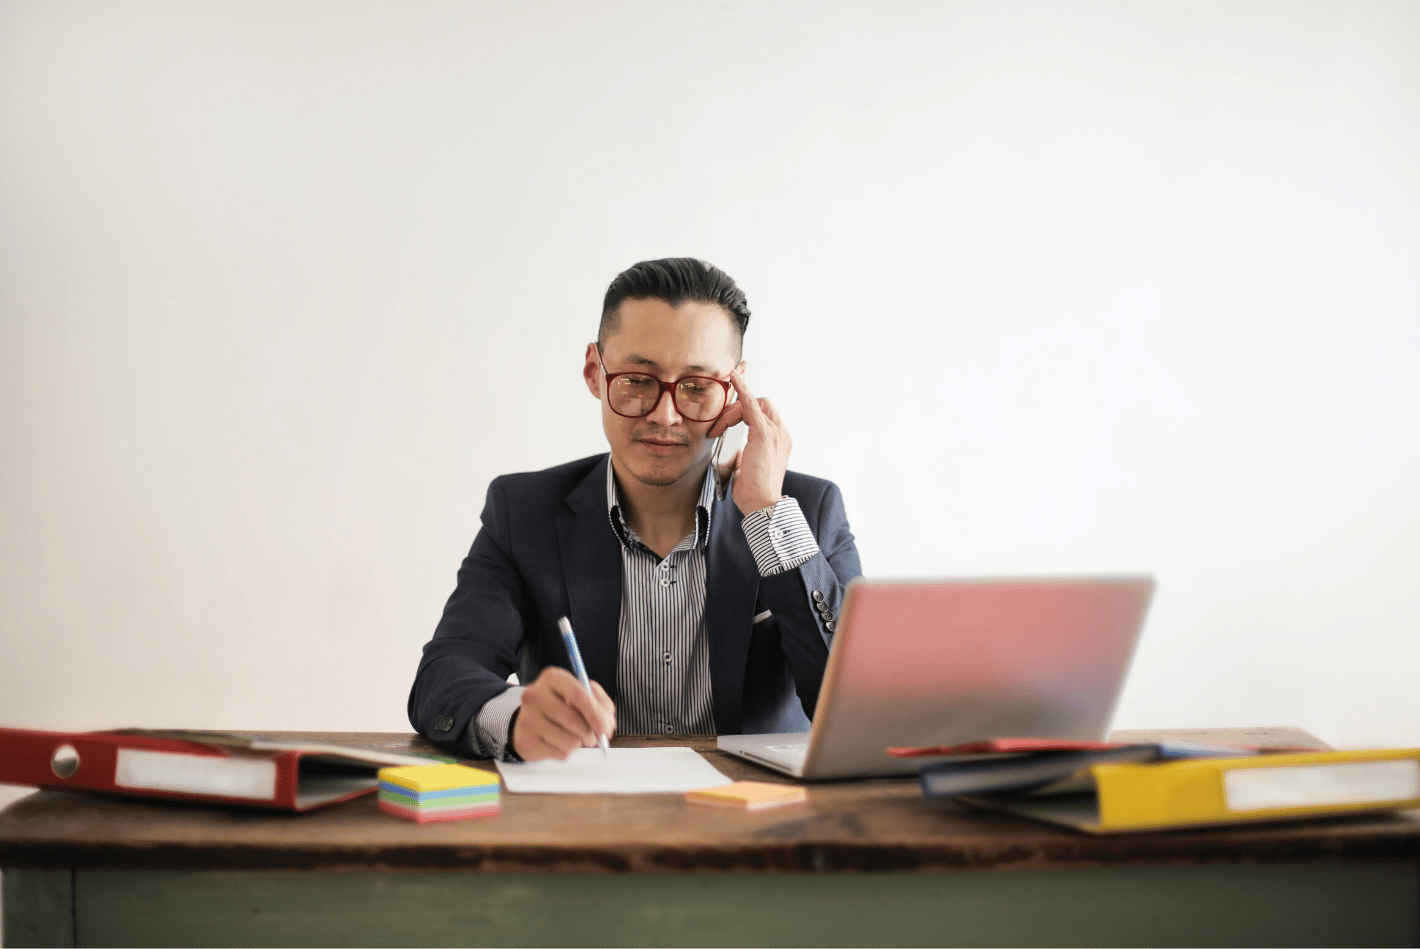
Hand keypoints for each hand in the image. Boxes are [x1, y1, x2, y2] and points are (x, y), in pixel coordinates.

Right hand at [511, 667, 615, 761]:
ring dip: (579, 744)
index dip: (595, 713)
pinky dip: (566, 752)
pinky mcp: (525, 741)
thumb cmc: (562, 707)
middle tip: (592, 738)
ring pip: (570, 741)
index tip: (605, 729)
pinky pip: (560, 754)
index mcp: (552, 678)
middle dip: (590, 734)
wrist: (531, 722)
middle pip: (573, 720)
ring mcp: (527, 718)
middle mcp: (535, 695)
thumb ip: (601, 704)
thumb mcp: (583, 697)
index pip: (578, 693)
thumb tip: (606, 723)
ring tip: (573, 738)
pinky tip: (558, 743)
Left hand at [707, 370, 790, 515]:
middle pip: (760, 405)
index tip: (730, 411)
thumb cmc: (754, 493)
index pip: (764, 415)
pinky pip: (751, 404)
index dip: (746, 409)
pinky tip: (733, 377)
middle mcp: (780, 434)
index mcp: (778, 443)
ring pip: (753, 405)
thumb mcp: (748, 471)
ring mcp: (775, 433)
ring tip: (718, 428)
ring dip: (732, 412)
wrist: (763, 504)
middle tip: (718, 427)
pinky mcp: (764, 434)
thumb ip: (746, 458)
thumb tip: (739, 453)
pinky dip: (742, 389)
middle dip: (736, 411)